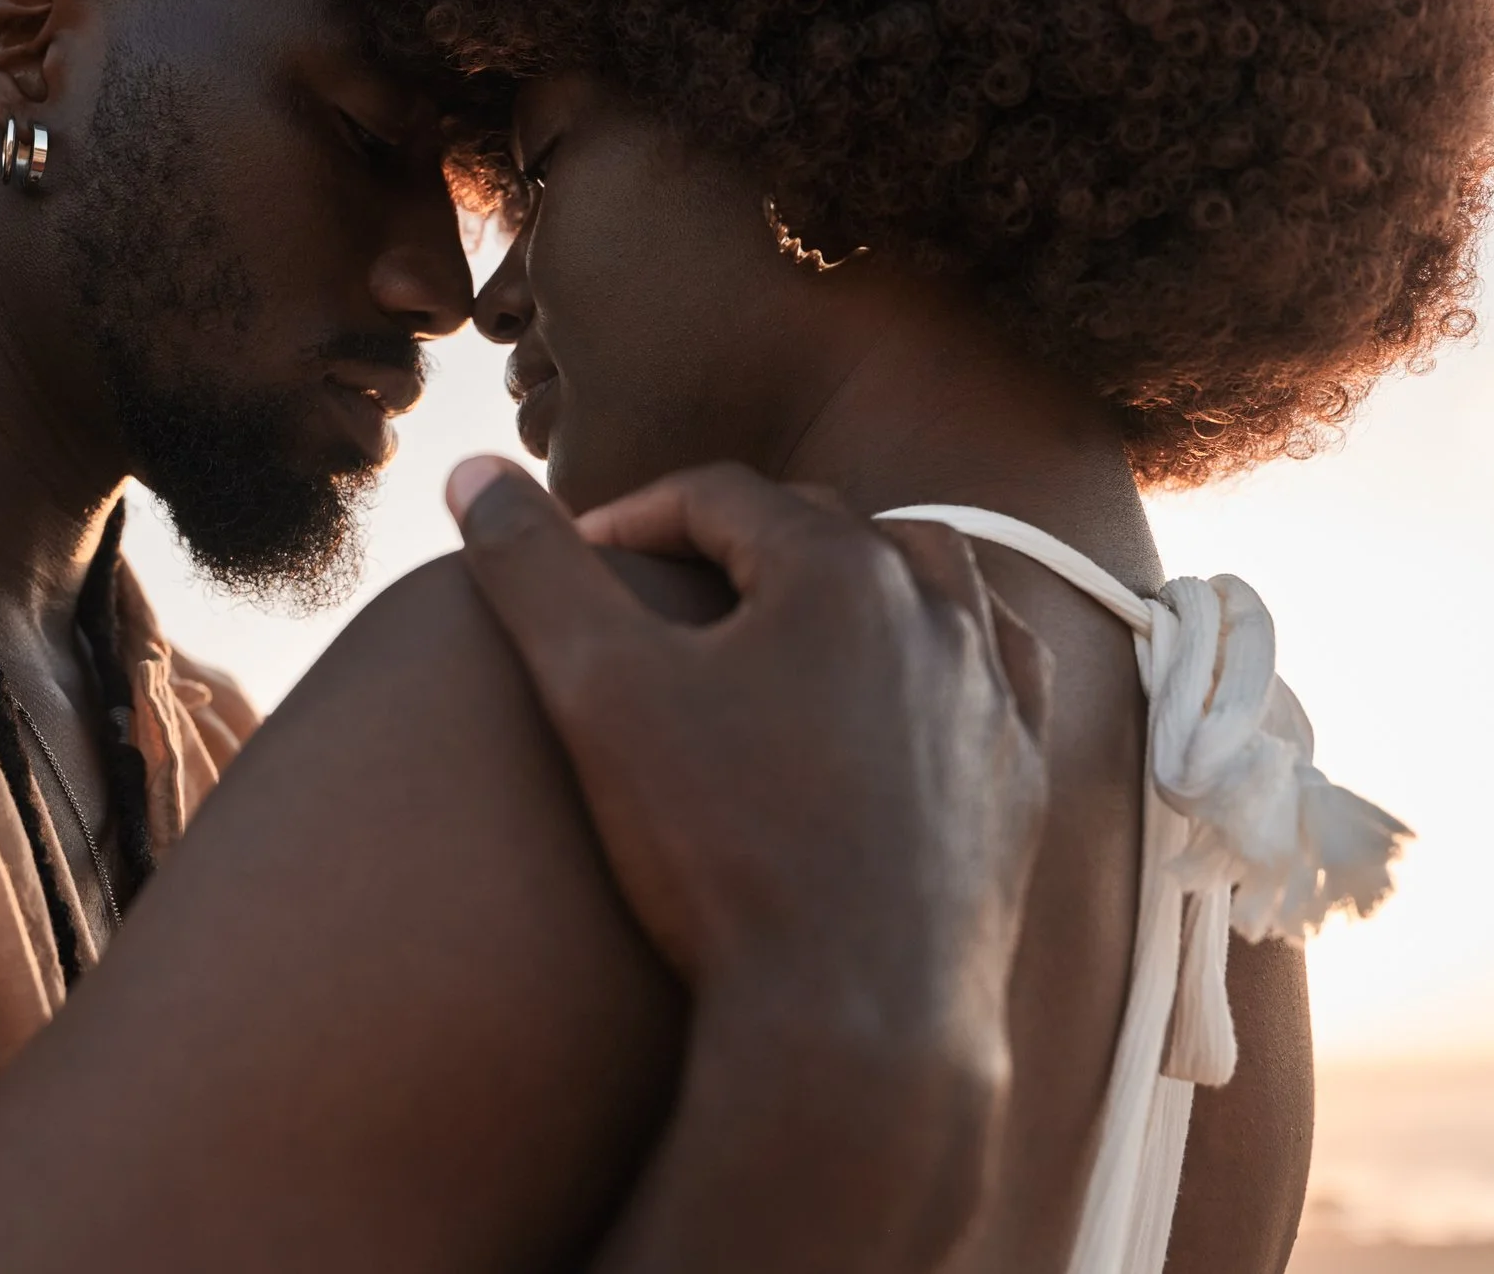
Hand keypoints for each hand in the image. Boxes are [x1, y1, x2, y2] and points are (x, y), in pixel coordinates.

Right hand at [445, 458, 1049, 1041]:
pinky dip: (944, 648)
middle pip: (825, 526)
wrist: (857, 1025)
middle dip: (737, 539)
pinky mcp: (1023, 776)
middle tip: (659, 590)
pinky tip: (905, 678)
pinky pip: (996, 669)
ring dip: (855, 573)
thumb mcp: (596, 693)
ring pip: (931, 580)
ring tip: (784, 611)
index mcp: (839, 569)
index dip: (632, 516)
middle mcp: (937, 610)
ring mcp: (994, 694)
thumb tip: (471, 468)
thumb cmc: (721, 854)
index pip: (718, 496)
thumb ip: (530, 568)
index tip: (576, 565)